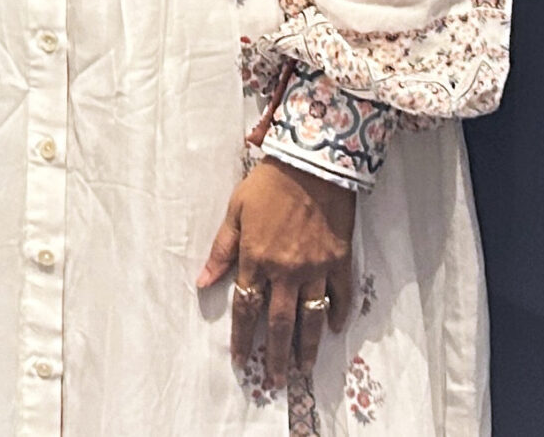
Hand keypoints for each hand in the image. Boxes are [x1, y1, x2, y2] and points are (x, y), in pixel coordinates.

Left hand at [196, 158, 356, 391]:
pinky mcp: (339, 260)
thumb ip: (221, 251)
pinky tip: (335, 329)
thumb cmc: (267, 184)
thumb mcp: (235, 212)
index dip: (242, 337)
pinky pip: (341, 295)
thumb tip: (202, 282)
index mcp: (256, 259)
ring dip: (307, 346)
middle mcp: (286, 271)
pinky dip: (338, 313)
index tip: (239, 360)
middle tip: (276, 381)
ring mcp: (316, 268)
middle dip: (276, 355)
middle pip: (281, 323)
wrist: (311, 162)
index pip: (246, 308)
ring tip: (303, 369)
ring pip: (312, 317)